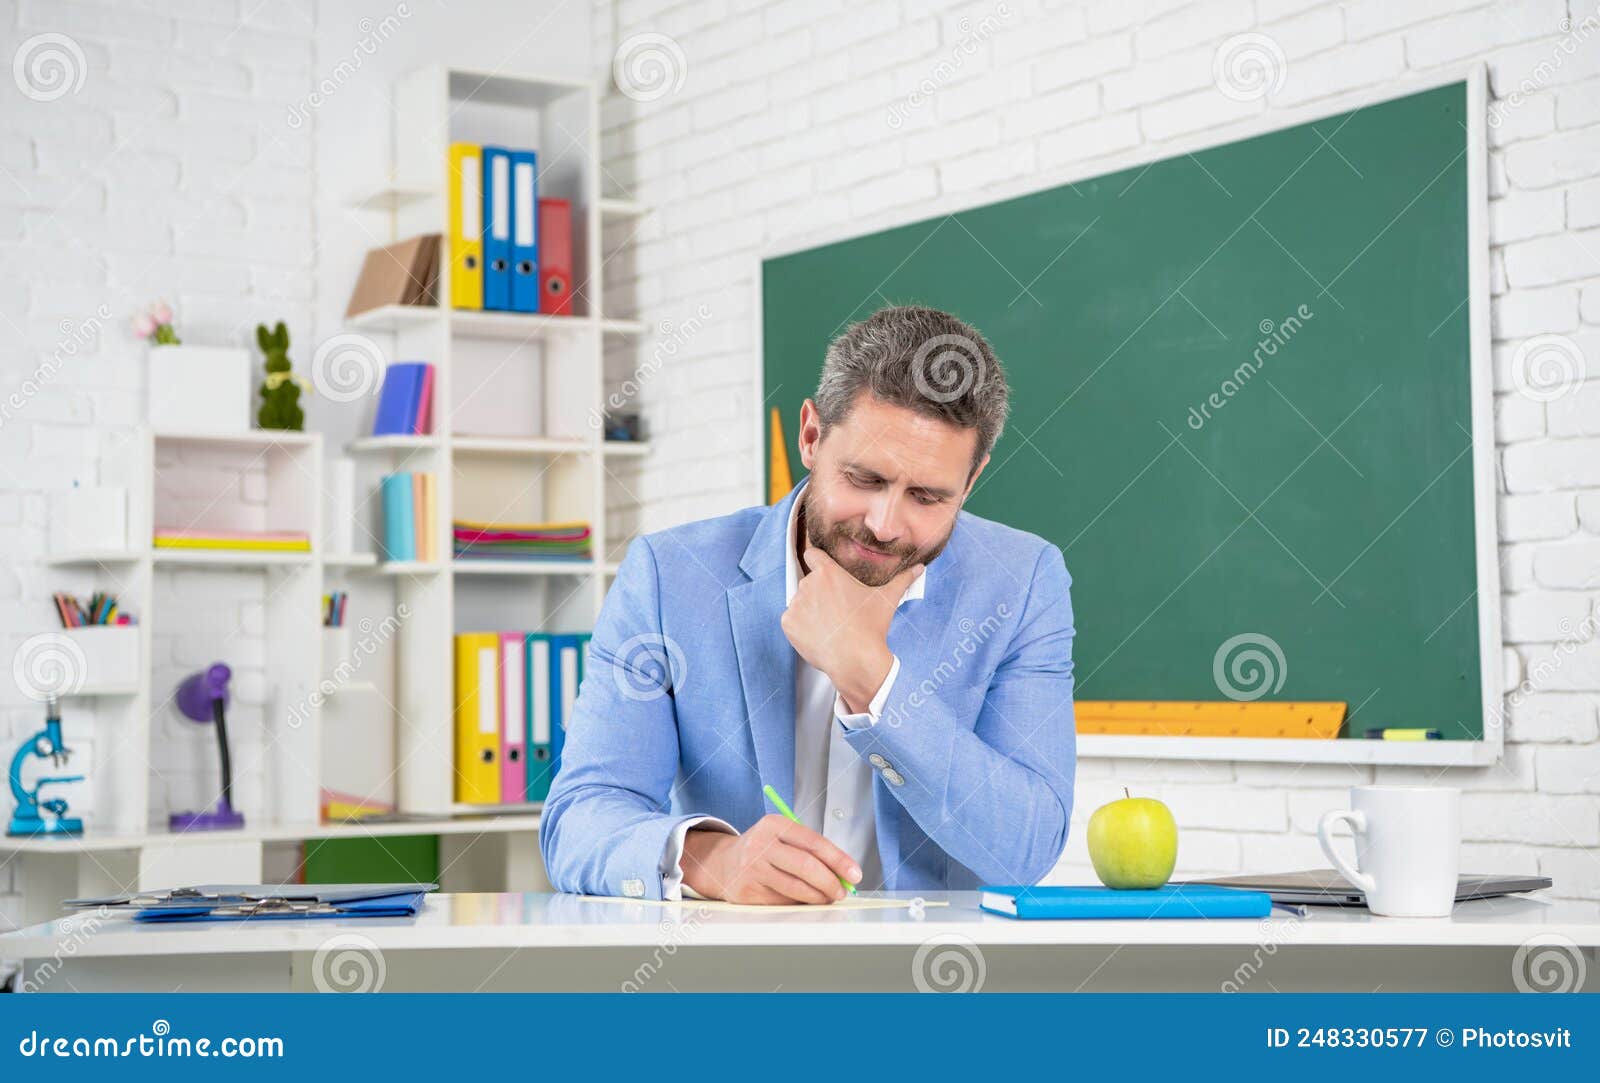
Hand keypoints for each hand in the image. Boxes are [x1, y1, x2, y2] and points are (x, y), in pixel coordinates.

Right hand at [681, 815, 862, 903]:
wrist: (723, 863)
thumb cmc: (763, 849)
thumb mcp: (782, 836)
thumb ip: (811, 849)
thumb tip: (843, 873)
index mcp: (774, 825)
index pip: (814, 843)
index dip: (838, 860)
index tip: (854, 873)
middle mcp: (761, 845)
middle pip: (806, 867)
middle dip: (831, 882)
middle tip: (842, 891)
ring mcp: (752, 870)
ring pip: (796, 889)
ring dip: (818, 897)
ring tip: (827, 896)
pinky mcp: (748, 893)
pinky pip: (783, 902)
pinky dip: (799, 903)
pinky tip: (803, 899)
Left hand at [780, 544, 922, 712]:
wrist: (855, 660)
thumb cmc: (871, 627)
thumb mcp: (887, 599)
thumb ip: (902, 579)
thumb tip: (920, 568)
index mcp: (828, 573)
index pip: (812, 554)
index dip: (817, 561)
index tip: (824, 573)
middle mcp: (808, 584)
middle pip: (810, 583)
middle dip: (820, 594)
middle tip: (837, 611)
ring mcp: (796, 604)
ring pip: (800, 603)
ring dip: (810, 611)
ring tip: (830, 626)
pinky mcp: (788, 624)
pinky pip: (791, 621)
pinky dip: (801, 628)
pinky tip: (819, 636)